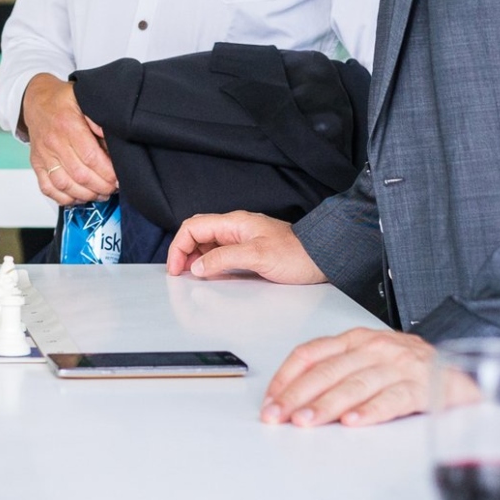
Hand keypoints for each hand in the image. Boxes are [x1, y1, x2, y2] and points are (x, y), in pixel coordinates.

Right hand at [21, 73, 116, 203]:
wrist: (36, 100)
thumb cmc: (63, 101)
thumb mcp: (85, 100)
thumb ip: (100, 120)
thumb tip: (116, 139)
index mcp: (68, 125)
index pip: (91, 157)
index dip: (108, 172)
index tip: (120, 178)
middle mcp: (53, 142)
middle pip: (80, 175)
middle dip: (101, 187)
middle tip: (114, 188)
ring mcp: (43, 155)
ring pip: (64, 185)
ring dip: (86, 195)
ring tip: (101, 194)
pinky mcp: (36, 164)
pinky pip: (48, 188)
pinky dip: (64, 198)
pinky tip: (79, 196)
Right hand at [166, 211, 326, 283]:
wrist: (322, 258)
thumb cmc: (296, 255)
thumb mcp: (257, 256)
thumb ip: (223, 259)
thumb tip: (198, 266)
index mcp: (233, 223)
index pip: (193, 227)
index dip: (179, 247)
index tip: (176, 268)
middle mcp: (235, 228)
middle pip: (197, 233)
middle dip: (183, 252)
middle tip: (180, 273)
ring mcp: (242, 238)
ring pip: (207, 243)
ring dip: (196, 258)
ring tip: (193, 276)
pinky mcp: (249, 250)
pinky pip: (220, 253)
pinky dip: (210, 263)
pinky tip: (212, 275)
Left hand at [261, 328, 455, 426]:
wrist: (463, 370)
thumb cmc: (409, 367)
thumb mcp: (368, 358)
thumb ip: (336, 370)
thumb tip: (294, 396)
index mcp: (355, 339)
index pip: (311, 353)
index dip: (287, 376)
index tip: (271, 399)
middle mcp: (374, 348)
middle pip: (327, 371)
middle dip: (297, 395)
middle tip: (278, 415)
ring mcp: (399, 366)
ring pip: (355, 385)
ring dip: (326, 405)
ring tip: (306, 420)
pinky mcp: (423, 386)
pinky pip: (392, 399)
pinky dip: (370, 411)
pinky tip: (353, 422)